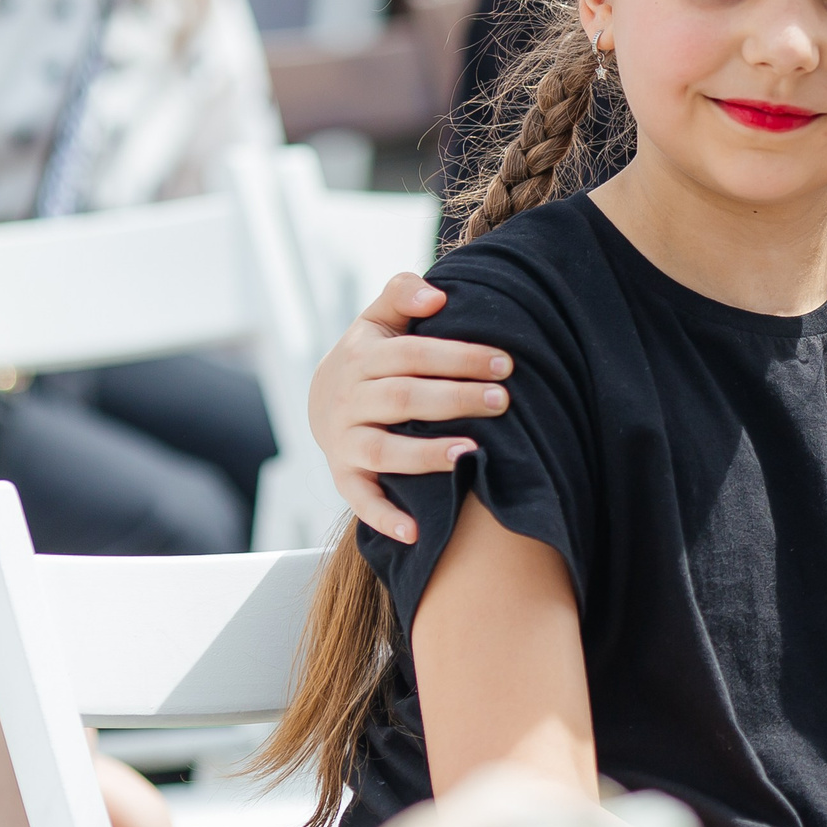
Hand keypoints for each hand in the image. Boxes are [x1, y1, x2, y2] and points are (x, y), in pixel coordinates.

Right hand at [309, 272, 513, 543]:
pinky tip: (417, 531)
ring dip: (425, 455)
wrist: (322, 402)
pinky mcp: (344, 477)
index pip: (413, 355)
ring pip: (383, 450)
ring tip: (470, 454)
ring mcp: (344, 442)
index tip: (504, 362)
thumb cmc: (372, 357)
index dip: (458, 356)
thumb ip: (402, 294)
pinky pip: (360, 500)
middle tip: (502, 401)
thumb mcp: (379, 319)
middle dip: (455, 399)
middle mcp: (349, 400)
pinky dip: (385, 517)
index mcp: (361, 357)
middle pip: (404, 398)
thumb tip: (435, 295)